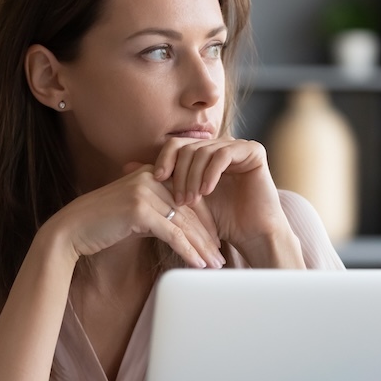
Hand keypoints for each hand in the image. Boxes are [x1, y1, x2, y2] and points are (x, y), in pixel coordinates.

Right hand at [40, 164, 224, 268]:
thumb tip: (186, 230)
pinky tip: (198, 264)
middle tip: (221, 257)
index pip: (189, 197)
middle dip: (208, 237)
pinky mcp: (139, 210)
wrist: (71, 230)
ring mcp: (145, 192)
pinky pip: (172, 233)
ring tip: (215, 265)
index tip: (216, 242)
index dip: (206, 222)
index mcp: (152, 174)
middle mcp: (151, 178)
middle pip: (190, 210)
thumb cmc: (103, 224)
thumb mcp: (137, 212)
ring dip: (202, 247)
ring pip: (184, 223)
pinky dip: (188, 251)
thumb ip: (160, 213)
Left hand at [153, 137, 301, 264]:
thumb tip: (126, 166)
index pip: (177, 146)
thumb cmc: (220, 222)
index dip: (164, 160)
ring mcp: (238, 146)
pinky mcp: (254, 151)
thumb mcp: (184, 200)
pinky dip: (211, 173)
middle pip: (188, 147)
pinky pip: (224, 154)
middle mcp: (221, 146)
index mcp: (205, 153)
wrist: (252, 235)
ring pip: (203, 151)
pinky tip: (207, 191)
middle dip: (179, 174)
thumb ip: (161, 182)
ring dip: (193, 177)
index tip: (156, 180)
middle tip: (178, 200)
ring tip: (191, 200)